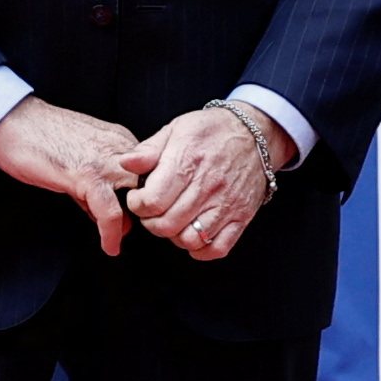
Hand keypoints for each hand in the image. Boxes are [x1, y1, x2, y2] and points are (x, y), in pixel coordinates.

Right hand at [0, 97, 143, 256]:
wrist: (11, 119)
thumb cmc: (37, 137)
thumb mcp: (77, 163)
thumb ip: (96, 190)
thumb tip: (113, 220)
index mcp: (120, 142)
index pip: (149, 176)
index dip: (145, 201)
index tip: (137, 221)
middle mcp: (120, 149)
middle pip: (151, 187)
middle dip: (144, 213)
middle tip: (132, 234)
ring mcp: (105, 160)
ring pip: (137, 199)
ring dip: (132, 225)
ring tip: (119, 243)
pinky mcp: (86, 174)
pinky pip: (110, 211)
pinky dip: (111, 233)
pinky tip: (109, 246)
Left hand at [118, 103, 282, 265]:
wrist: (255, 134)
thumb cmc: (212, 131)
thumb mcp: (176, 130)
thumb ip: (148, 150)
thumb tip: (125, 163)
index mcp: (187, 163)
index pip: (153, 201)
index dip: (137, 204)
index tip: (138, 197)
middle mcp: (208, 187)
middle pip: (167, 225)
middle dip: (150, 222)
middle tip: (151, 211)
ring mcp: (227, 204)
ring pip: (190, 239)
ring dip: (174, 236)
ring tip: (171, 221)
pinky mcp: (242, 217)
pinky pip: (218, 248)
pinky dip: (201, 250)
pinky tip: (192, 235)